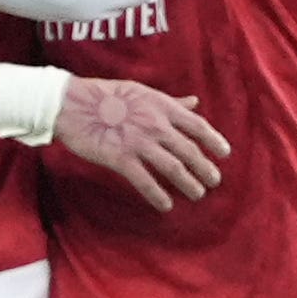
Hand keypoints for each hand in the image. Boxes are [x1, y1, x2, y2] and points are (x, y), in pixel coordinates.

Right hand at [55, 74, 229, 209]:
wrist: (71, 104)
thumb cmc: (107, 96)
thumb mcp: (143, 92)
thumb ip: (171, 102)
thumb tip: (195, 102)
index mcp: (162, 107)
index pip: (197, 126)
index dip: (214, 141)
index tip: (225, 154)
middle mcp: (155, 125)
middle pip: (189, 151)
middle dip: (205, 168)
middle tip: (214, 181)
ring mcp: (139, 142)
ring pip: (173, 168)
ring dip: (189, 184)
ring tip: (198, 195)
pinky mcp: (120, 158)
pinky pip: (145, 181)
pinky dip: (158, 196)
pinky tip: (166, 205)